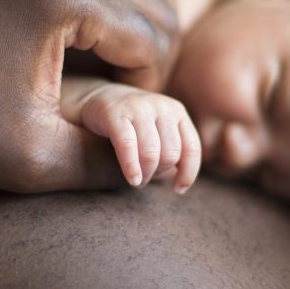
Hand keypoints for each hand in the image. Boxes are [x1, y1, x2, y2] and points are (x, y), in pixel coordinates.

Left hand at [0, 0, 177, 191]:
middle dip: (152, 55)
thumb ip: (106, 164)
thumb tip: (160, 165)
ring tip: (113, 66)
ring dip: (144, 14)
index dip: (149, 92)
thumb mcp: (30, 158)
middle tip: (121, 102)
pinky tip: (91, 33)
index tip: (116, 125)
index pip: (155, 38)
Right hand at [77, 82, 200, 192]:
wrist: (97, 98)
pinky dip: (131, 167)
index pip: (192, 147)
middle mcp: (161, 107)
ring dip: (146, 175)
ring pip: (151, 153)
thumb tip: (182, 184)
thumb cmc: (132, 124)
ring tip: (138, 181)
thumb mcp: (157, 131)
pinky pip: (128, 146)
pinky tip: (132, 180)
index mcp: (176, 111)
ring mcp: (139, 108)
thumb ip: (170, 152)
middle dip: (159, 173)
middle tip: (146, 177)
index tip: (178, 190)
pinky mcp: (115, 114)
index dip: (188, 173)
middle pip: (170, 154)